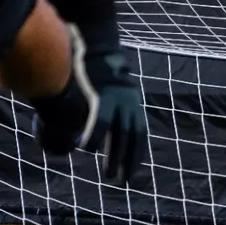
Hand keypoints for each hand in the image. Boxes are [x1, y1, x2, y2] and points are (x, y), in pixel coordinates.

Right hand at [71, 25, 146, 183]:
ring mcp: (118, 99)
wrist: (96, 42)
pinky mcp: (103, 94)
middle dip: (128, 161)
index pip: (139, 135)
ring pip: (119, 134)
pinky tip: (86, 150)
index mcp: (132, 104)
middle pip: (131, 138)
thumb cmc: (98, 66)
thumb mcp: (107, 89)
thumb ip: (106, 105)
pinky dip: (94, 136)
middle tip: (123, 182)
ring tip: (108, 176)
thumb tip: (99, 120)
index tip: (132, 173)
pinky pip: (101, 120)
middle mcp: (129, 103)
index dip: (136, 154)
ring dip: (114, 156)